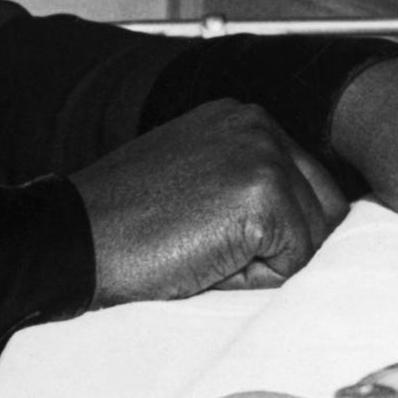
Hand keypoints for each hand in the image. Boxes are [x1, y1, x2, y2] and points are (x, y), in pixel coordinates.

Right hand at [71, 99, 350, 302]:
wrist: (72, 242)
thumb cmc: (125, 226)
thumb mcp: (196, 178)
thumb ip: (248, 182)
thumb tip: (311, 225)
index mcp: (243, 118)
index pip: (310, 186)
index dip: (275, 231)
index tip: (215, 234)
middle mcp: (259, 124)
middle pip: (325, 210)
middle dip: (280, 246)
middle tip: (208, 249)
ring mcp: (264, 155)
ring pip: (313, 240)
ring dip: (266, 263)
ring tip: (202, 251)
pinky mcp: (263, 195)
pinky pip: (295, 263)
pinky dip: (254, 280)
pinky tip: (204, 261)